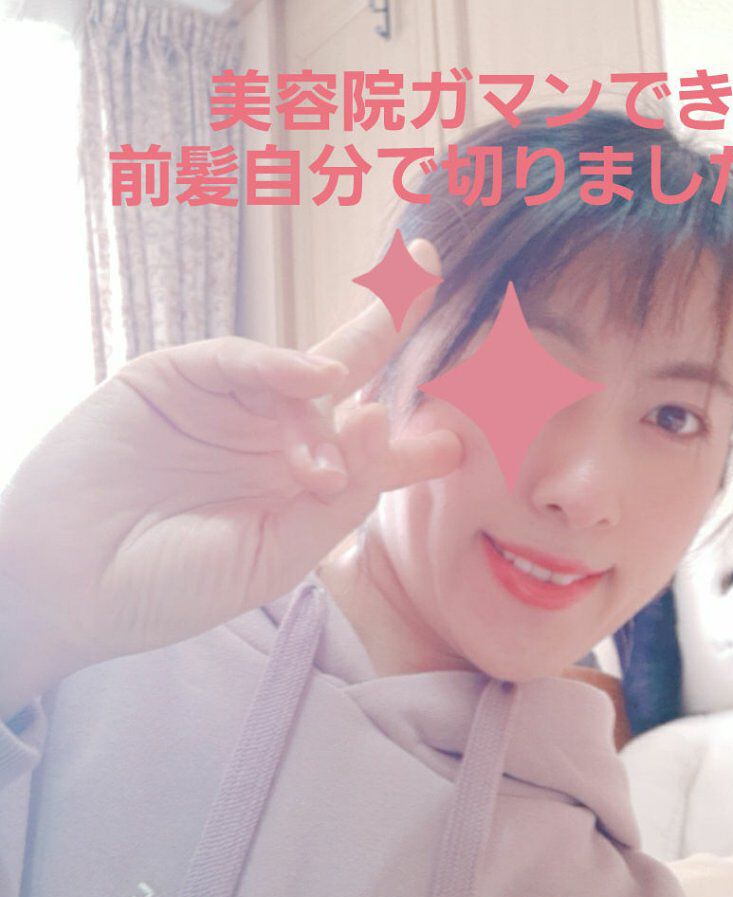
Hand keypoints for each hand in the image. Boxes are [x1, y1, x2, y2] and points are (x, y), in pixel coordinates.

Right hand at [0, 239, 460, 708]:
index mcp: (300, 485)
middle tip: (435, 271)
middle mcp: (273, 435)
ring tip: (355, 424)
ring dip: (343, 371)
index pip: (371, 455)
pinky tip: (318, 379)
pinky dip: (278, 364)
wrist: (71, 587)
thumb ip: (336, 496)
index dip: (415, 444)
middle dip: (393, 321)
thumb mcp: (274, 555)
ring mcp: (228, 404)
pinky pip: (240, 359)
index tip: (458, 442)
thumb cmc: (173, 586)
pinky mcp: (178, 378)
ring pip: (301, 357)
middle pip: (348, 372)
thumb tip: (377, 419)